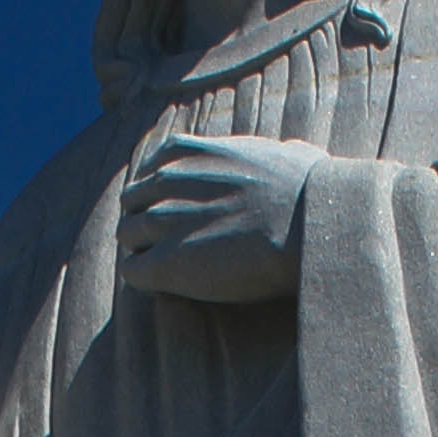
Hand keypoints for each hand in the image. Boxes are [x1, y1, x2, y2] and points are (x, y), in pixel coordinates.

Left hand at [120, 128, 318, 302]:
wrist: (307, 225)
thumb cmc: (309, 192)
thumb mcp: (289, 152)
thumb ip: (278, 152)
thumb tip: (294, 150)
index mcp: (188, 152)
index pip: (151, 170)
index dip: (163, 195)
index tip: (181, 214)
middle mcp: (166, 181)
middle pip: (132, 203)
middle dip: (148, 223)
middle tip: (174, 246)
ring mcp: (162, 221)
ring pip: (127, 236)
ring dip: (146, 253)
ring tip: (176, 269)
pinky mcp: (166, 262)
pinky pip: (133, 272)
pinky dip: (146, 281)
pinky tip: (173, 286)